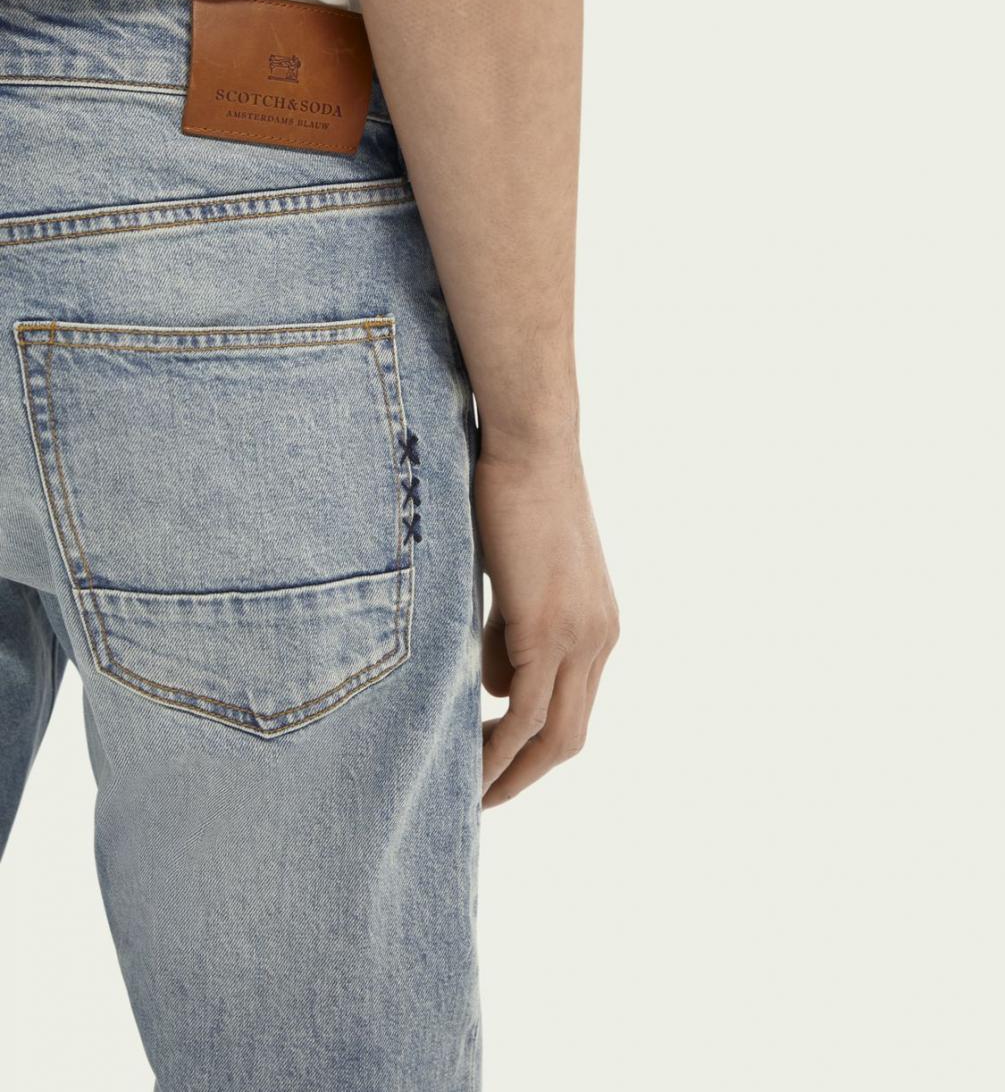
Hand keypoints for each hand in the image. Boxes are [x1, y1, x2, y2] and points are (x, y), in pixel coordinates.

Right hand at [475, 438, 618, 807]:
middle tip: (480, 799)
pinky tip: (469, 765)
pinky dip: (499, 748)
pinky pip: (525, 711)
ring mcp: (579, 636)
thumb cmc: (512, 498)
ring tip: (467, 795)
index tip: (494, 768)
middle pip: (570, 736)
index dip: (535, 749)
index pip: (573, 710)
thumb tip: (493, 684)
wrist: (530, 447)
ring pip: (552, 734)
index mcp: (596, 626)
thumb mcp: (516, 579)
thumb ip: (510, 632)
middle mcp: (598, 639)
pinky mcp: (548, 629)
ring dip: (510, 773)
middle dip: (525, 776)